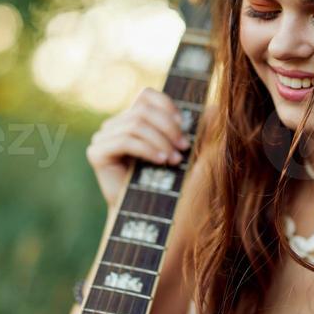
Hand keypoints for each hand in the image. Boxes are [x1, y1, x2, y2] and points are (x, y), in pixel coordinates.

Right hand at [86, 87, 190, 207]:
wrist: (150, 218)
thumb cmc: (170, 185)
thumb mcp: (188, 153)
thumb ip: (200, 131)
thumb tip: (216, 108)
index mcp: (133, 120)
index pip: (146, 96)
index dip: (167, 106)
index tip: (185, 127)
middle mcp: (115, 126)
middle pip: (142, 109)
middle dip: (167, 128)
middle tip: (184, 148)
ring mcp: (103, 138)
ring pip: (135, 125)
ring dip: (160, 141)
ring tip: (174, 160)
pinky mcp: (97, 153)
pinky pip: (124, 141)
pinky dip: (146, 149)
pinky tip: (161, 162)